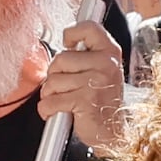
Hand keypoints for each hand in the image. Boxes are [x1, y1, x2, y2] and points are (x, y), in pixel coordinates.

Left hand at [39, 28, 128, 151]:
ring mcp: (95, 82)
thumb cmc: (102, 102)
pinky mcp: (84, 100)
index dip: (72, 33)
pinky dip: (48, 110)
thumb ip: (87, 54)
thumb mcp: (101, 71)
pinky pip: (50, 101)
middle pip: (60, 58)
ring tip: (65, 101)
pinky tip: (58, 112)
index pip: (88, 28)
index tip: (68, 44)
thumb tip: (67, 41)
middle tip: (67, 87)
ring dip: (51, 95)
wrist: (113, 133)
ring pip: (52, 81)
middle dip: (55, 76)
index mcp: (109, 53)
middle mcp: (105, 64)